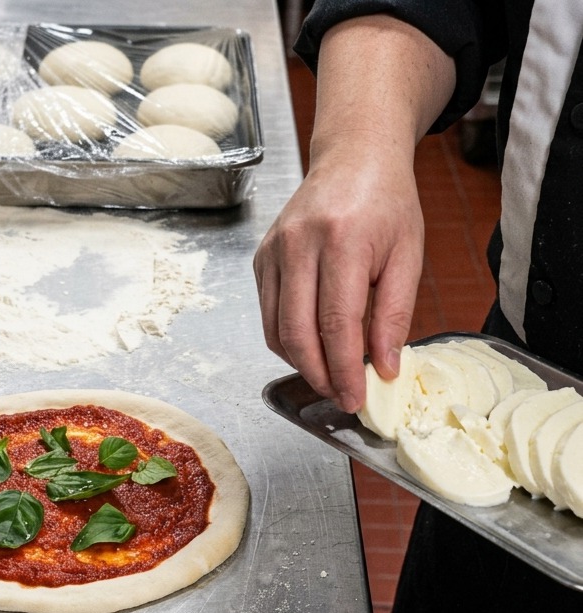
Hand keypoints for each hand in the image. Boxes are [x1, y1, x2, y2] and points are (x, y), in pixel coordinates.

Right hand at [254, 139, 423, 412]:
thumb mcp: (408, 255)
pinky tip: (313, 346)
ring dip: (302, 364)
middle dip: (319, 376)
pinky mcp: (261, 259)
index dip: (344, 369)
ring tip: (330, 376)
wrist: (353, 156)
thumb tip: (384, 368)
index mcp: (342, 240)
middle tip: (342, 397)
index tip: (356, 398)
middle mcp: (298, 245)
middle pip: (297, 334)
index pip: (336, 323)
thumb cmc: (386, 202)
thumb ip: (395, 315)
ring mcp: (273, 251)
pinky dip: (288, 341)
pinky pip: (269, 316)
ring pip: (276, 331)